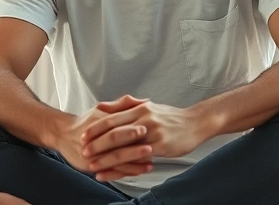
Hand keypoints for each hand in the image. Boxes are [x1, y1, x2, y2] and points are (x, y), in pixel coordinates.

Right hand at [54, 95, 153, 181]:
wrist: (63, 135)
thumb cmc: (86, 122)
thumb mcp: (102, 110)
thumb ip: (124, 105)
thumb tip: (145, 101)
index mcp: (100, 123)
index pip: (115, 126)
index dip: (129, 128)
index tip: (145, 128)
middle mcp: (96, 140)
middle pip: (114, 145)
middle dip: (133, 148)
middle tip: (150, 148)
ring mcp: (93, 155)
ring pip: (115, 161)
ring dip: (134, 164)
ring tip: (150, 163)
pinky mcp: (92, 166)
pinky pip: (112, 171)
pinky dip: (127, 172)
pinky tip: (141, 171)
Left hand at [82, 97, 207, 168]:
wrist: (196, 122)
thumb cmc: (170, 117)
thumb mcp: (147, 107)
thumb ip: (124, 106)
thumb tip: (100, 106)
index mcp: (139, 108)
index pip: (112, 117)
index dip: (96, 128)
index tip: (82, 136)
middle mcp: (144, 118)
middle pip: (114, 131)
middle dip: (96, 143)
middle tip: (82, 151)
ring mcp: (152, 132)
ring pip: (124, 147)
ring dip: (106, 157)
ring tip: (92, 165)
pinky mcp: (161, 146)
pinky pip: (137, 158)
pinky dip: (122, 167)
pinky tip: (114, 173)